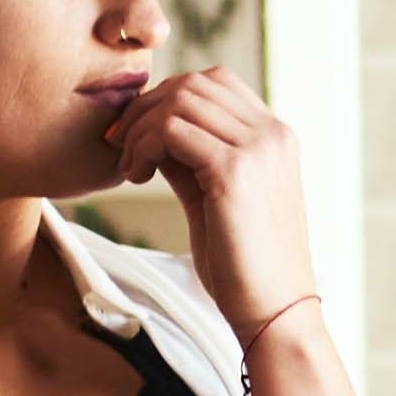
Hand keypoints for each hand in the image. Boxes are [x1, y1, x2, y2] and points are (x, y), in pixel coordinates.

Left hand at [103, 64, 325, 342]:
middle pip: (193, 84)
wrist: (274, 312)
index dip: (166, 99)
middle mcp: (272, 134)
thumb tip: (152, 130)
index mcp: (276, 137)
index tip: (136, 135)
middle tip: (119, 146)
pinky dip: (144, 145)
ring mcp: (257, 149)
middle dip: (146, 109)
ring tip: (130, 168)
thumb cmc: (244, 266)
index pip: (214, 83)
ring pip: (179, 100)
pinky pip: (171, 129)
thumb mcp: (215, 198)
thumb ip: (191, 159)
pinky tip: (137, 177)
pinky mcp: (235, 171)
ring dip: (141, 128)